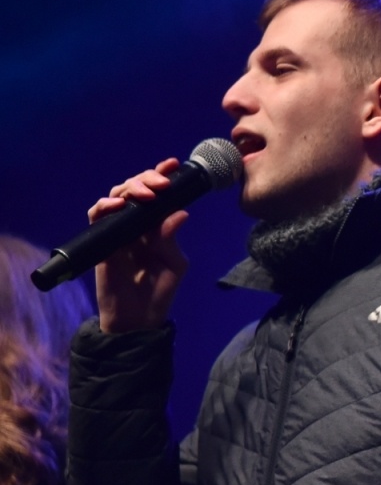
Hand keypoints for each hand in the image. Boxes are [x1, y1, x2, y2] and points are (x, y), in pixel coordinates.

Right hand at [89, 157, 190, 332]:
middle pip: (135, 189)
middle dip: (147, 179)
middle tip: (161, 183)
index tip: (174, 164)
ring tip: (145, 193)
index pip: (157, 195)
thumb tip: (179, 213)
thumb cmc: (159, 292)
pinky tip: (118, 205)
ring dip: (129, 189)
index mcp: (156, 226)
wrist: (138, 319)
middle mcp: (136, 224)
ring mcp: (117, 231)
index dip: (162, 176)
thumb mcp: (174, 264)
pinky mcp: (102, 242)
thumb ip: (171, 239)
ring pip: (115, 197)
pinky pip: (97, 217)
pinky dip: (105, 206)